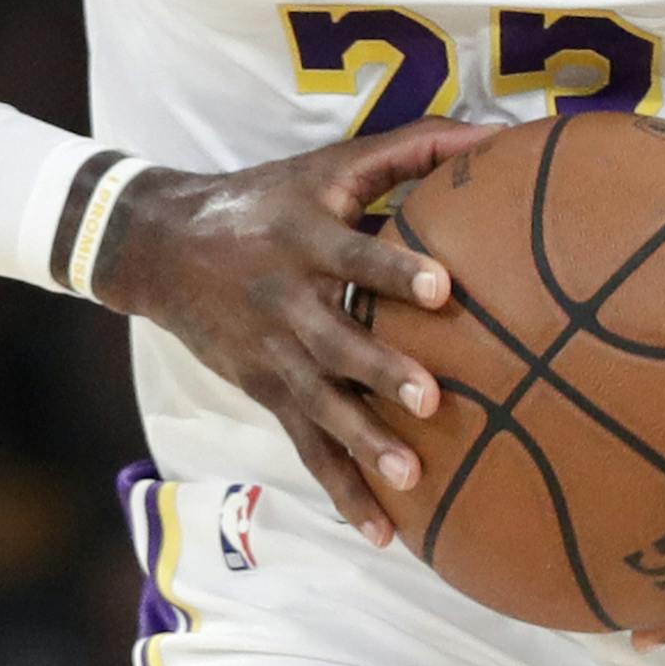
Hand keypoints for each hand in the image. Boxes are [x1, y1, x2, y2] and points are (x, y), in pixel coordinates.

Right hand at [92, 119, 494, 546]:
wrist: (164, 246)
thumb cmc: (271, 197)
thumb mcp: (331, 165)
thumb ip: (414, 147)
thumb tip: (500, 134)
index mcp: (306, 237)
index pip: (355, 255)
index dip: (396, 270)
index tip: (442, 287)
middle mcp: (288, 298)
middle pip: (337, 341)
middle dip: (381, 371)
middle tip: (431, 399)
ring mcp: (275, 354)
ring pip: (321, 405)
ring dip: (364, 444)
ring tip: (411, 476)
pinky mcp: (267, 392)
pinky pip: (307, 446)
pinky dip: (342, 490)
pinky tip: (384, 531)